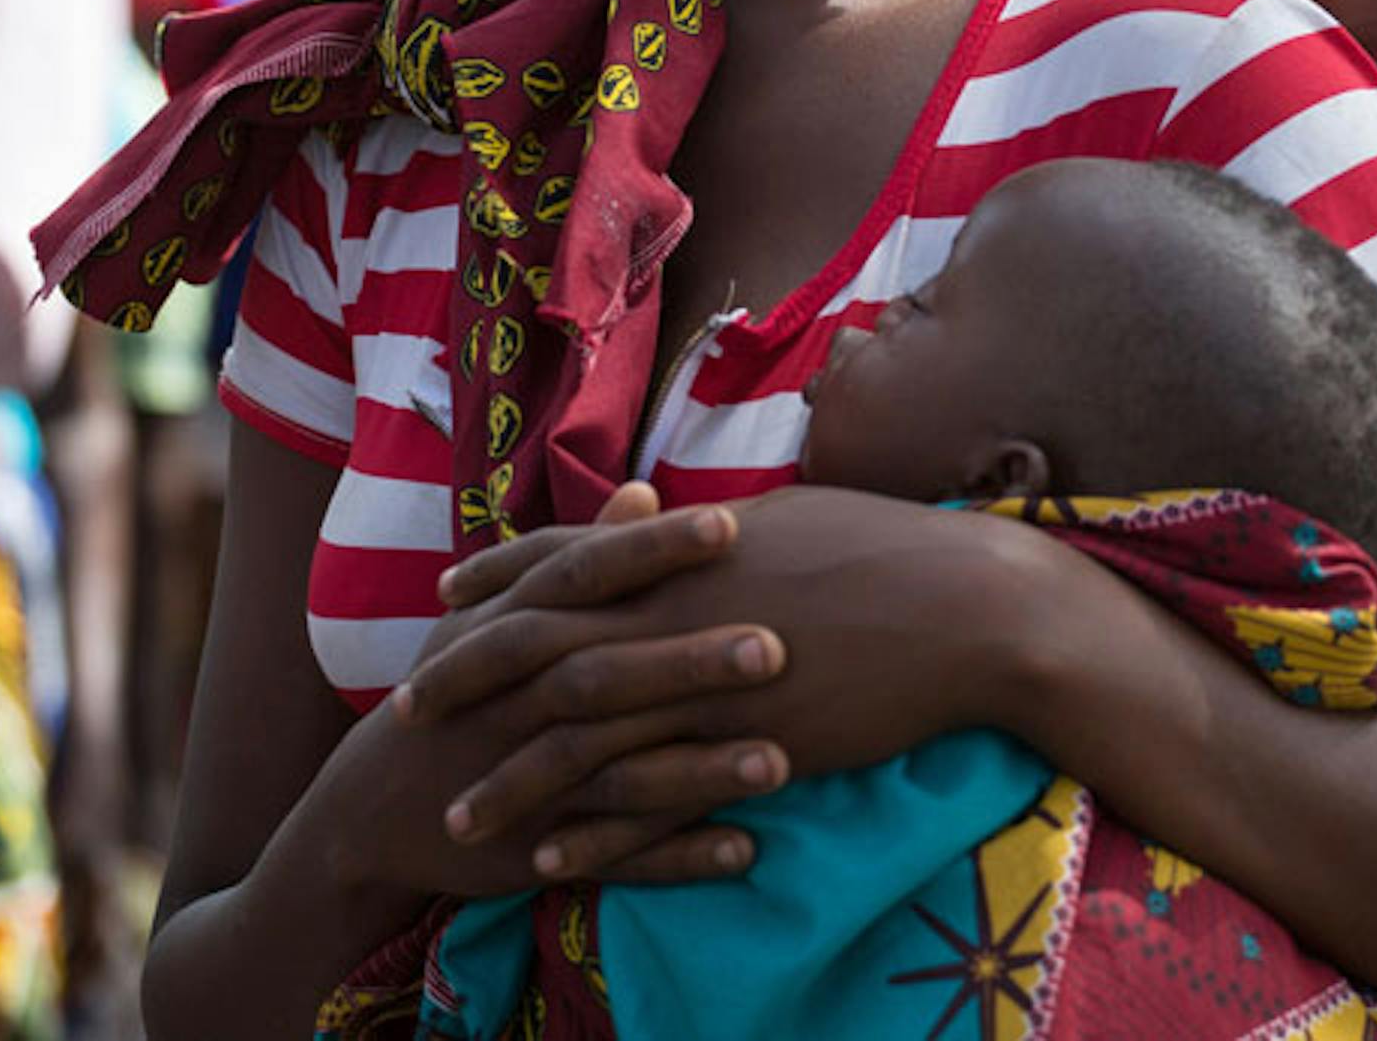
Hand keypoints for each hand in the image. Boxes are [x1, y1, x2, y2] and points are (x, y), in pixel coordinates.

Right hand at [331, 484, 792, 895]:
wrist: (372, 806)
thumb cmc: (461, 689)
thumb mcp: (498, 616)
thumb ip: (578, 556)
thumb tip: (646, 491)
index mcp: (511, 632)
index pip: (584, 579)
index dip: (649, 553)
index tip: (729, 525)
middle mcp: (518, 704)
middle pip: (604, 676)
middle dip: (685, 663)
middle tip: (776, 647)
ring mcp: (527, 782)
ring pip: (618, 775)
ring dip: (698, 772)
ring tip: (782, 764)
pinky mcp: (539, 849)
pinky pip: (615, 859)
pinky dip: (676, 859)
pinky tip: (745, 850)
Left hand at [407, 486, 1051, 859]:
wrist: (972, 606)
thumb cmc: (895, 548)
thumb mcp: (794, 520)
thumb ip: (723, 533)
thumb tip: (689, 524)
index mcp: (691, 550)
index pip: (566, 560)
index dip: (498, 581)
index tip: (443, 599)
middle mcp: (683, 611)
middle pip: (546, 648)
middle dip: (468, 681)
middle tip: (405, 709)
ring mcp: (713, 682)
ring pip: (584, 737)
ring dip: (511, 780)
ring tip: (456, 817)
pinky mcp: (751, 745)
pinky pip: (653, 799)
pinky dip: (593, 832)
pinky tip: (550, 857)